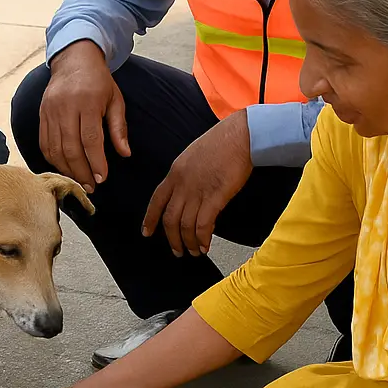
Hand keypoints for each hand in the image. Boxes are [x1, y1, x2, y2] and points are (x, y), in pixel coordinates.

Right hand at [39, 41, 129, 192]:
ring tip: (79, 181)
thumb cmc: (98, 82)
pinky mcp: (41, 115)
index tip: (102, 178)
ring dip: (67, 169)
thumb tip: (125, 154)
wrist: (73, 60)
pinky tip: (64, 168)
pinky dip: (53, 159)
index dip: (96, 162)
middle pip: (70, 147)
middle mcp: (65, 107)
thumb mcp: (115, 100)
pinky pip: (44, 143)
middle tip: (91, 186)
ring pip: (54, 148)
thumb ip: (119, 128)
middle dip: (81, 171)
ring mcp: (50, 111)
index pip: (90, 139)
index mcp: (87, 102)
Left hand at [143, 112, 252, 256]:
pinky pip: (203, 224)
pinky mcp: (215, 197)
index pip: (156, 200)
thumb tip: (188, 194)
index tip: (147, 232)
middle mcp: (182, 184)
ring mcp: (197, 191)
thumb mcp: (193, 157)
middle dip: (171, 238)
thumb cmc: (222, 142)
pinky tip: (205, 245)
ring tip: (194, 252)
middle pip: (169, 218)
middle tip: (177, 251)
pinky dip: (202, 238)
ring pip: (185, 225)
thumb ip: (186, 176)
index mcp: (175, 172)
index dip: (150, 219)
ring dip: (188, 242)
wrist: (241, 135)